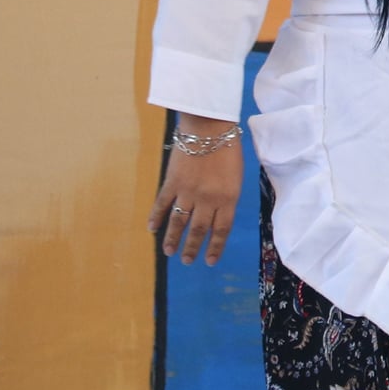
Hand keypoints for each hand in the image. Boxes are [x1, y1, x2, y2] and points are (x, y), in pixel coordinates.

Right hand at [148, 113, 244, 265]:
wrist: (210, 128)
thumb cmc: (229, 148)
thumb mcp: (236, 176)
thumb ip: (227, 196)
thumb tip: (218, 214)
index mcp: (228, 198)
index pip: (221, 229)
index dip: (215, 247)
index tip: (209, 261)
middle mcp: (208, 200)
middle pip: (199, 230)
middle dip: (192, 248)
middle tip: (187, 261)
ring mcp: (188, 192)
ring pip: (178, 222)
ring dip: (172, 238)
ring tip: (168, 252)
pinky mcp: (172, 183)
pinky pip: (162, 205)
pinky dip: (155, 218)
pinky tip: (152, 229)